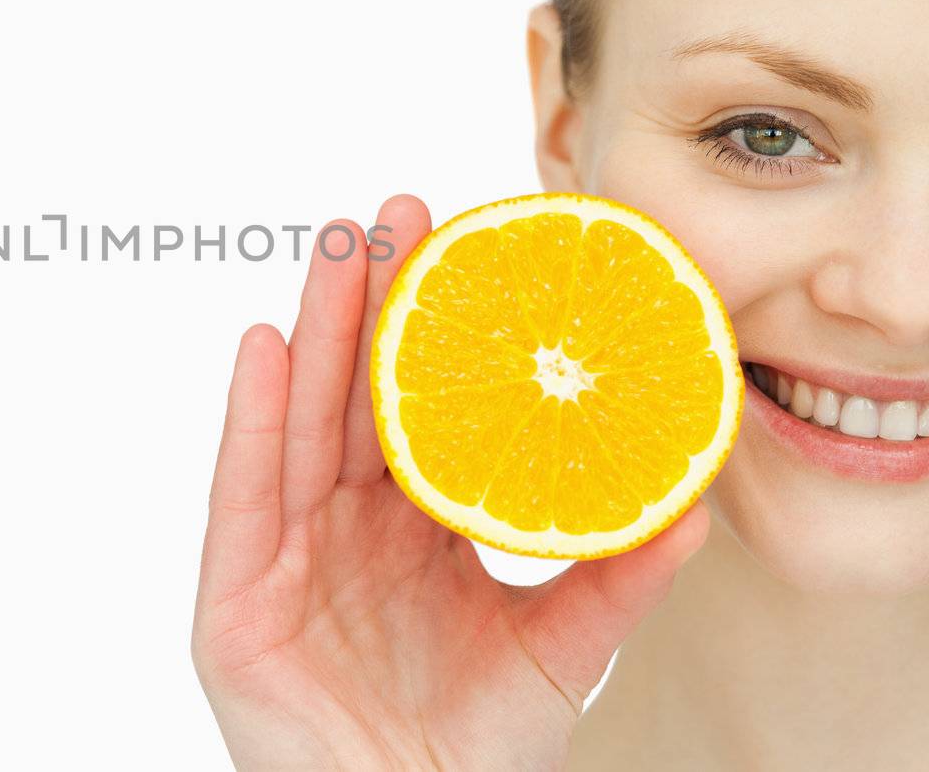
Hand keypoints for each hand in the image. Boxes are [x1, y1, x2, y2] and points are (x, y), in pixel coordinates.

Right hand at [190, 195, 708, 770]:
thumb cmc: (474, 749)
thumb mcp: (561, 648)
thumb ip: (616, 574)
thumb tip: (694, 502)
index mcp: (413, 525)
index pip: (422, 407)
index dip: (438, 331)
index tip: (464, 247)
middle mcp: (345, 523)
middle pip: (355, 392)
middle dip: (371, 301)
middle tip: (396, 211)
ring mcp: (285, 552)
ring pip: (299, 419)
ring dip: (313, 328)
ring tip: (335, 246)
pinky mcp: (234, 596)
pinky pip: (242, 492)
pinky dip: (248, 417)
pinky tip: (262, 344)